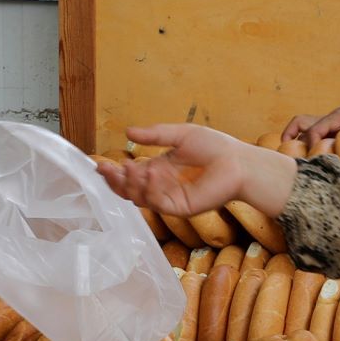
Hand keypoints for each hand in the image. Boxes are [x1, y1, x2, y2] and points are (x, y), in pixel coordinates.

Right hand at [94, 124, 296, 218]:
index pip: (130, 175)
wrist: (239, 162)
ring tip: (130, 168)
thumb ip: (154, 135)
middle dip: (114, 181)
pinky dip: (148, 189)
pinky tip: (149, 173)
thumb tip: (128, 132)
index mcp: (159, 169)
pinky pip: (156, 203)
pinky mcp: (179, 208)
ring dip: (130, 184)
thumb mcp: (180, 135)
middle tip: (106, 169)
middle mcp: (161, 186)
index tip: (100, 164)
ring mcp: (169, 198)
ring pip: (138, 198)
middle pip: (128, 190)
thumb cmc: (216, 147)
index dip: (114, 172)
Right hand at [283, 84, 339, 158]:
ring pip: (303, 129)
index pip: (314, 130)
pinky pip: (312, 135)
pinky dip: (307, 144)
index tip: (312, 159)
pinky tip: (310, 158)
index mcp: (332, 119)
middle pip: (299, 124)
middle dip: (290, 137)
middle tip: (288, 155)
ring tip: (292, 158)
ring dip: (296, 140)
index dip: (310, 144)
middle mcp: (325, 121)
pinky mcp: (329, 130)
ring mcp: (326, 125)